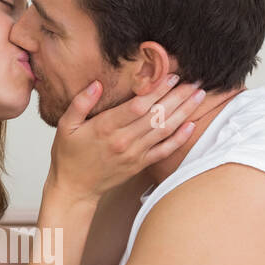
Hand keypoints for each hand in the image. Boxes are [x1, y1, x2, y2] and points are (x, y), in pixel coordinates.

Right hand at [48, 74, 205, 202]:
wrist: (74, 189)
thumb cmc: (69, 155)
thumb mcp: (65, 126)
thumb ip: (80, 103)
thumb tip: (96, 84)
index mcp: (105, 128)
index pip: (138, 106)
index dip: (157, 90)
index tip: (171, 76)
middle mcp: (123, 141)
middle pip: (156, 116)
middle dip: (178, 97)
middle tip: (195, 81)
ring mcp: (134, 154)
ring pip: (164, 130)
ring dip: (184, 112)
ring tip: (199, 96)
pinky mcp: (140, 165)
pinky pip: (163, 151)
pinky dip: (179, 138)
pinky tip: (192, 125)